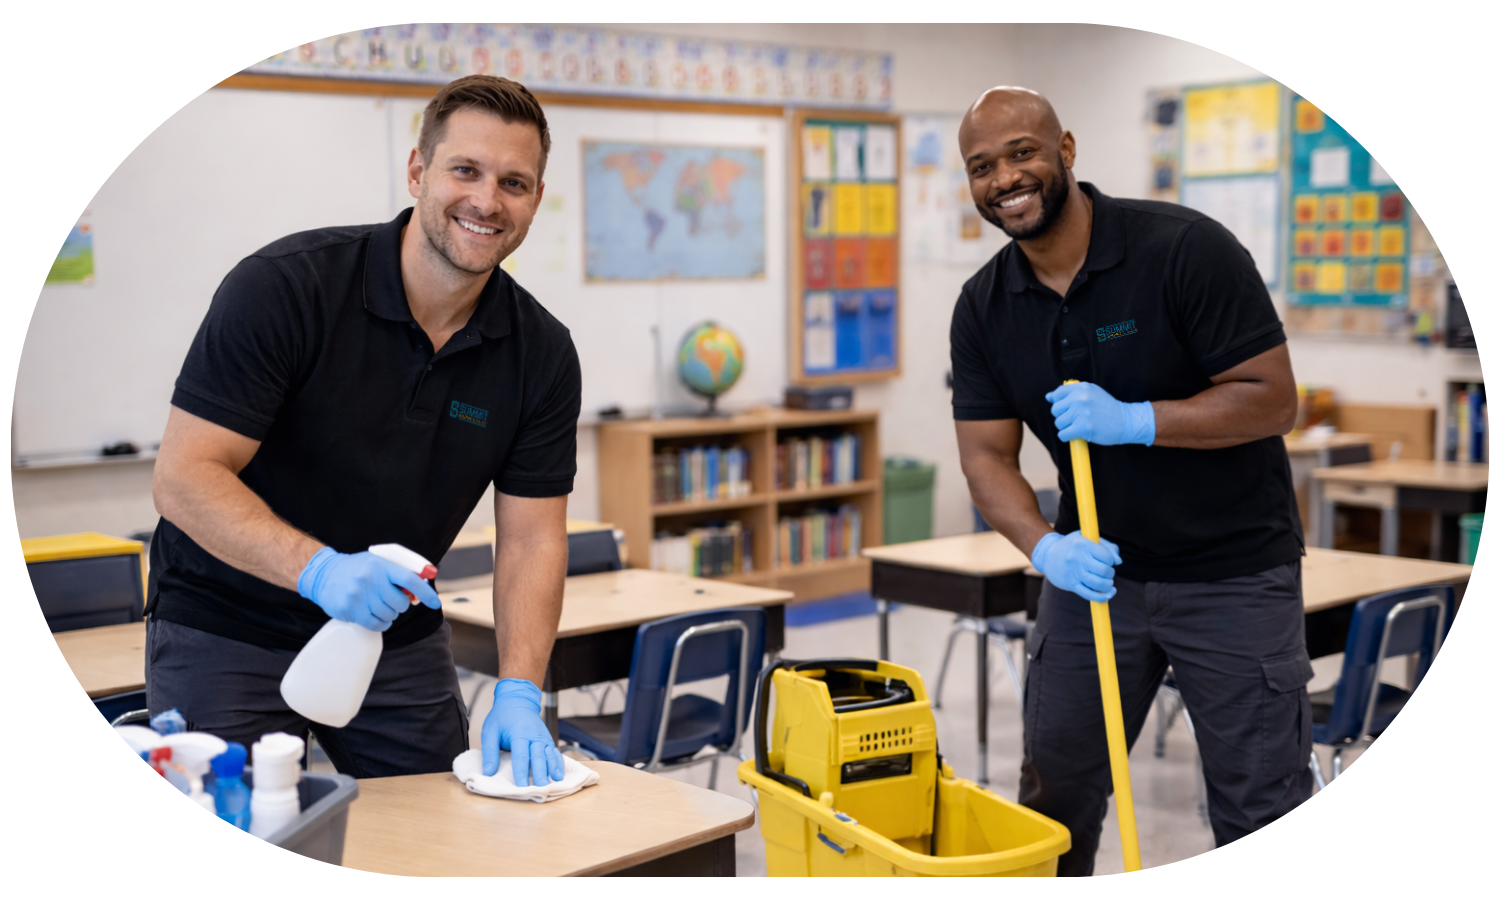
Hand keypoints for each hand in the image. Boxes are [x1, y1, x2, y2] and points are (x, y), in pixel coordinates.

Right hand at [297, 547, 440, 631]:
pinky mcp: (349, 610)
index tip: (434, 603)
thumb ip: (399, 573)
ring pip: (389, 615)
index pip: (410, 580)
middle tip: (394, 601)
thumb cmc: (357, 568)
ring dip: (390, 614)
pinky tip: (377, 616)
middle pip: (400, 602)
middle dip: (401, 605)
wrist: (323, 574)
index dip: (425, 593)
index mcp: (381, 565)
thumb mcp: (378, 562)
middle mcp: (370, 580)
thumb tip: (420, 591)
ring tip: (382, 606)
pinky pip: (375, 624)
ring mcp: (358, 596)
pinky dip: (381, 623)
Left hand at [482, 679, 565, 785]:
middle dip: (540, 774)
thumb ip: (489, 752)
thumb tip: (488, 772)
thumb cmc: (502, 717)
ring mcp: (543, 738)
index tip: (522, 787)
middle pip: (538, 757)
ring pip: (549, 755)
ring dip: (552, 769)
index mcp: (519, 733)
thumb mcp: (490, 731)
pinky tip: (560, 774)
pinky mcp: (548, 740)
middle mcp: (534, 736)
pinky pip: (555, 752)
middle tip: (542, 788)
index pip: (521, 756)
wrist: (518, 700)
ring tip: (556, 782)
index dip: (521, 772)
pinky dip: (558, 763)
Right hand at [1031, 531, 1122, 601]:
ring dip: (1107, 585)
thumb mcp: (1087, 538)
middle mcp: (1078, 559)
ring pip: (1098, 583)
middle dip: (1110, 573)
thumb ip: (1106, 546)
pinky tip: (1106, 595)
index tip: (1107, 560)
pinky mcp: (1070, 584)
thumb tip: (1118, 561)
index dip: (1111, 560)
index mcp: (1084, 545)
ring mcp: (1074, 573)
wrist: (1046, 554)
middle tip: (1106, 572)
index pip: (1107, 557)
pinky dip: (1100, 597)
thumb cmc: (1071, 545)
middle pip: (1104, 571)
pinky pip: (1088, 594)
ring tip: (1106, 582)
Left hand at [1046, 382, 1154, 445]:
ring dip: (1067, 427)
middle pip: (1055, 410)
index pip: (1057, 394)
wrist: (1126, 421)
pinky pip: (1063, 434)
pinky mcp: (1084, 427)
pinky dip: (1068, 437)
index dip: (1060, 403)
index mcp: (1082, 387)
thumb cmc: (1107, 409)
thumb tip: (1048, 397)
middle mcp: (1081, 398)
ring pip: (1059, 423)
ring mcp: (1082, 412)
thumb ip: (1071, 394)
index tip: (1068, 409)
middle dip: (1063, 416)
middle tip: (1077, 419)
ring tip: (1080, 425)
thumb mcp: (1092, 393)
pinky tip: (1078, 434)